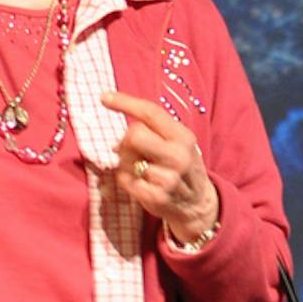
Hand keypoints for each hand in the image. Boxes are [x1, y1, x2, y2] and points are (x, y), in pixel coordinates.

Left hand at [103, 86, 218, 247]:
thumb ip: (155, 132)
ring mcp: (168, 178)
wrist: (198, 203)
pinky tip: (140, 183)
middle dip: (126, 140)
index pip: (150, 112)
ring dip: (126, 163)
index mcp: (183, 136)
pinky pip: (124, 179)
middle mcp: (178, 156)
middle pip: (134, 134)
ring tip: (141, 170)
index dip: (125, 102)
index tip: (104, 97)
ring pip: (126, 159)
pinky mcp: (155, 197)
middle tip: (131, 150)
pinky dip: (126, 179)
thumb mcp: (178, 143)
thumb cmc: (181, 167)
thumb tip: (119, 140)